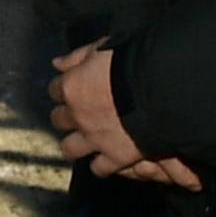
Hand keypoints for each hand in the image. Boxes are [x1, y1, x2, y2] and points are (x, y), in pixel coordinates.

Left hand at [50, 43, 203, 188]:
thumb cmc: (132, 61)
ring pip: (70, 148)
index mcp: (72, 86)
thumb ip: (77, 57)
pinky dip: (101, 165)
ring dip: (75, 144)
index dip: (65, 89)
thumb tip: (57, 63)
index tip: (73, 88)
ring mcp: (95, 138)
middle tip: (78, 115)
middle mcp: (78, 115)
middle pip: (59, 120)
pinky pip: (99, 168)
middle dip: (67, 117)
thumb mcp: (101, 48)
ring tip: (83, 142)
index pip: (56, 89)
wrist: (160, 87)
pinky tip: (105, 161)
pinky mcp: (115, 156)